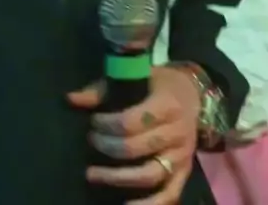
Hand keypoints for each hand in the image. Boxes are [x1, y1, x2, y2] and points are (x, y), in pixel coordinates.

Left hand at [67, 66, 200, 204]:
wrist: (196, 95)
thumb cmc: (159, 84)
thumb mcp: (136, 76)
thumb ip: (103, 89)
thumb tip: (71, 99)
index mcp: (165, 105)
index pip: (130, 121)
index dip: (106, 125)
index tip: (92, 122)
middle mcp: (176, 132)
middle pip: (135, 148)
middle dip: (107, 147)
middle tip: (91, 141)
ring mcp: (182, 155)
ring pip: (149, 174)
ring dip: (117, 178)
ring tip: (92, 174)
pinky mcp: (184, 172)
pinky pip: (169, 195)